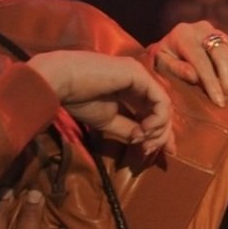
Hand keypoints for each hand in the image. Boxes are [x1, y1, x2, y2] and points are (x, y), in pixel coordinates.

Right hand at [26, 51, 174, 157]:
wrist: (62, 81)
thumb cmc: (79, 99)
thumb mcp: (108, 121)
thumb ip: (128, 129)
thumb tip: (145, 140)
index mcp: (131, 89)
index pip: (155, 111)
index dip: (162, 133)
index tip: (164, 153)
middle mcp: (140, 80)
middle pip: (162, 110)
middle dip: (162, 135)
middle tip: (149, 151)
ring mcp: (141, 75)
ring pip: (164, 106)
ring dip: (159, 129)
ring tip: (144, 141)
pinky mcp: (139, 75)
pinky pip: (160, 100)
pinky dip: (158, 119)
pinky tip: (145, 129)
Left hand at [149, 21, 227, 107]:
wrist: (170, 51)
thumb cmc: (162, 63)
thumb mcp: (161, 66)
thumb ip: (175, 69)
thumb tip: (195, 76)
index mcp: (183, 34)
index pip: (201, 59)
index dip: (211, 81)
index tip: (218, 102)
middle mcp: (204, 29)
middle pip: (224, 53)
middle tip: (226, 102)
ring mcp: (221, 34)